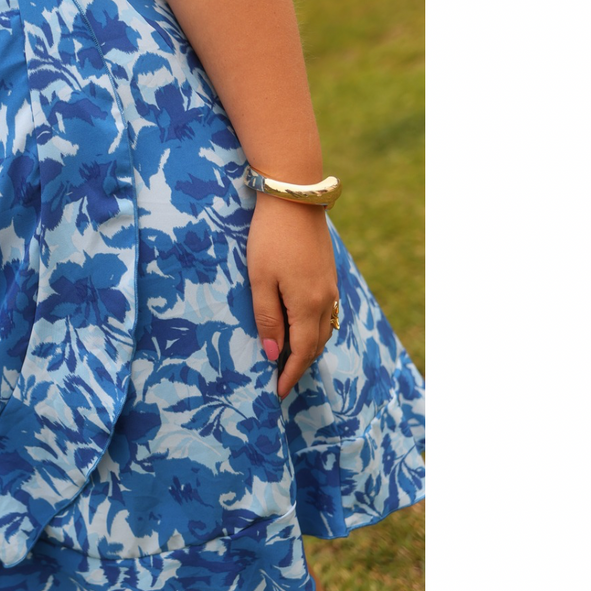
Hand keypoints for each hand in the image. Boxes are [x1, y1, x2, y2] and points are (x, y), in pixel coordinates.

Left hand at [246, 194, 337, 399]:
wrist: (295, 197)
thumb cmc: (270, 239)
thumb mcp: (260, 280)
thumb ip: (267, 318)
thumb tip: (273, 354)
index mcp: (308, 305)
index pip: (302, 352)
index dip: (290, 374)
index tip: (278, 392)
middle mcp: (326, 299)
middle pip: (316, 343)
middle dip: (300, 364)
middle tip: (280, 379)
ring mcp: (330, 285)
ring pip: (323, 328)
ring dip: (308, 346)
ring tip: (288, 358)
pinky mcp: (328, 273)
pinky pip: (325, 311)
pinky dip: (313, 327)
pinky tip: (298, 326)